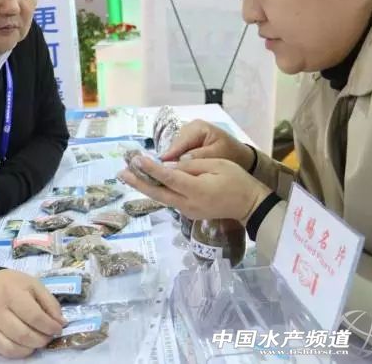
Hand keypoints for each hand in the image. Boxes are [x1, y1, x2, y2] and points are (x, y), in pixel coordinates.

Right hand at [0, 270, 65, 358]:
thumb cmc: (12, 285)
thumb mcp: (33, 284)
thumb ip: (49, 302)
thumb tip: (61, 322)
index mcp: (11, 293)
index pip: (34, 316)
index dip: (50, 326)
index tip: (58, 328)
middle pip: (24, 334)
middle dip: (43, 339)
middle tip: (50, 336)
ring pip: (14, 346)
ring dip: (33, 347)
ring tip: (40, 340)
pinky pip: (4, 351)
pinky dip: (20, 352)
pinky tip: (27, 345)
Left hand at [118, 156, 270, 223]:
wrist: (250, 205)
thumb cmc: (237, 180)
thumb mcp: (217, 165)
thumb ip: (192, 166)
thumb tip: (169, 166)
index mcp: (197, 190)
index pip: (169, 178)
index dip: (151, 168)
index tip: (137, 159)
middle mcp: (188, 204)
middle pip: (158, 193)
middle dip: (138, 182)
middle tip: (120, 173)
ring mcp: (187, 211)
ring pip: (161, 198)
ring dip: (144, 187)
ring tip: (127, 176)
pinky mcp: (188, 213)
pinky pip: (169, 200)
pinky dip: (157, 190)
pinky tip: (147, 182)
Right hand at [161, 119, 254, 170]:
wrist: (241, 156)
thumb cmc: (232, 154)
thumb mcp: (218, 155)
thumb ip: (199, 156)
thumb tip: (180, 160)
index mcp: (199, 127)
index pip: (180, 141)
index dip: (169, 154)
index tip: (160, 167)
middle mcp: (190, 127)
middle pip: (173, 143)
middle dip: (169, 158)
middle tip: (161, 173)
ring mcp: (187, 133)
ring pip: (173, 147)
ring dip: (171, 160)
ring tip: (166, 173)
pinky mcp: (186, 141)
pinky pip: (177, 150)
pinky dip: (175, 160)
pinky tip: (172, 170)